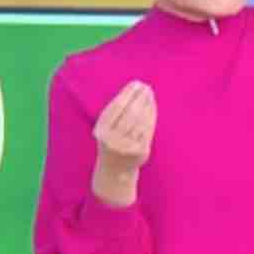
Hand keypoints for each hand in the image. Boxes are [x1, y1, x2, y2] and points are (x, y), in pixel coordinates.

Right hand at [91, 80, 153, 205]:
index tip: (136, 84)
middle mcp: (112, 139)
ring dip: (147, 105)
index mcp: (101, 130)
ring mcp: (127, 146)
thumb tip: (135, 90)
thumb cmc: (112, 142)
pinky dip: (152, 117)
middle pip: (130, 113)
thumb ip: (117, 113)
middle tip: (147, 87)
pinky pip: (148, 130)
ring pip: (141, 121)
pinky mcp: (140, 152)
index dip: (127, 94)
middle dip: (139, 98)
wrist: (115, 170)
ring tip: (150, 95)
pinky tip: (153, 107)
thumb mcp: (107, 128)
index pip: (116, 107)